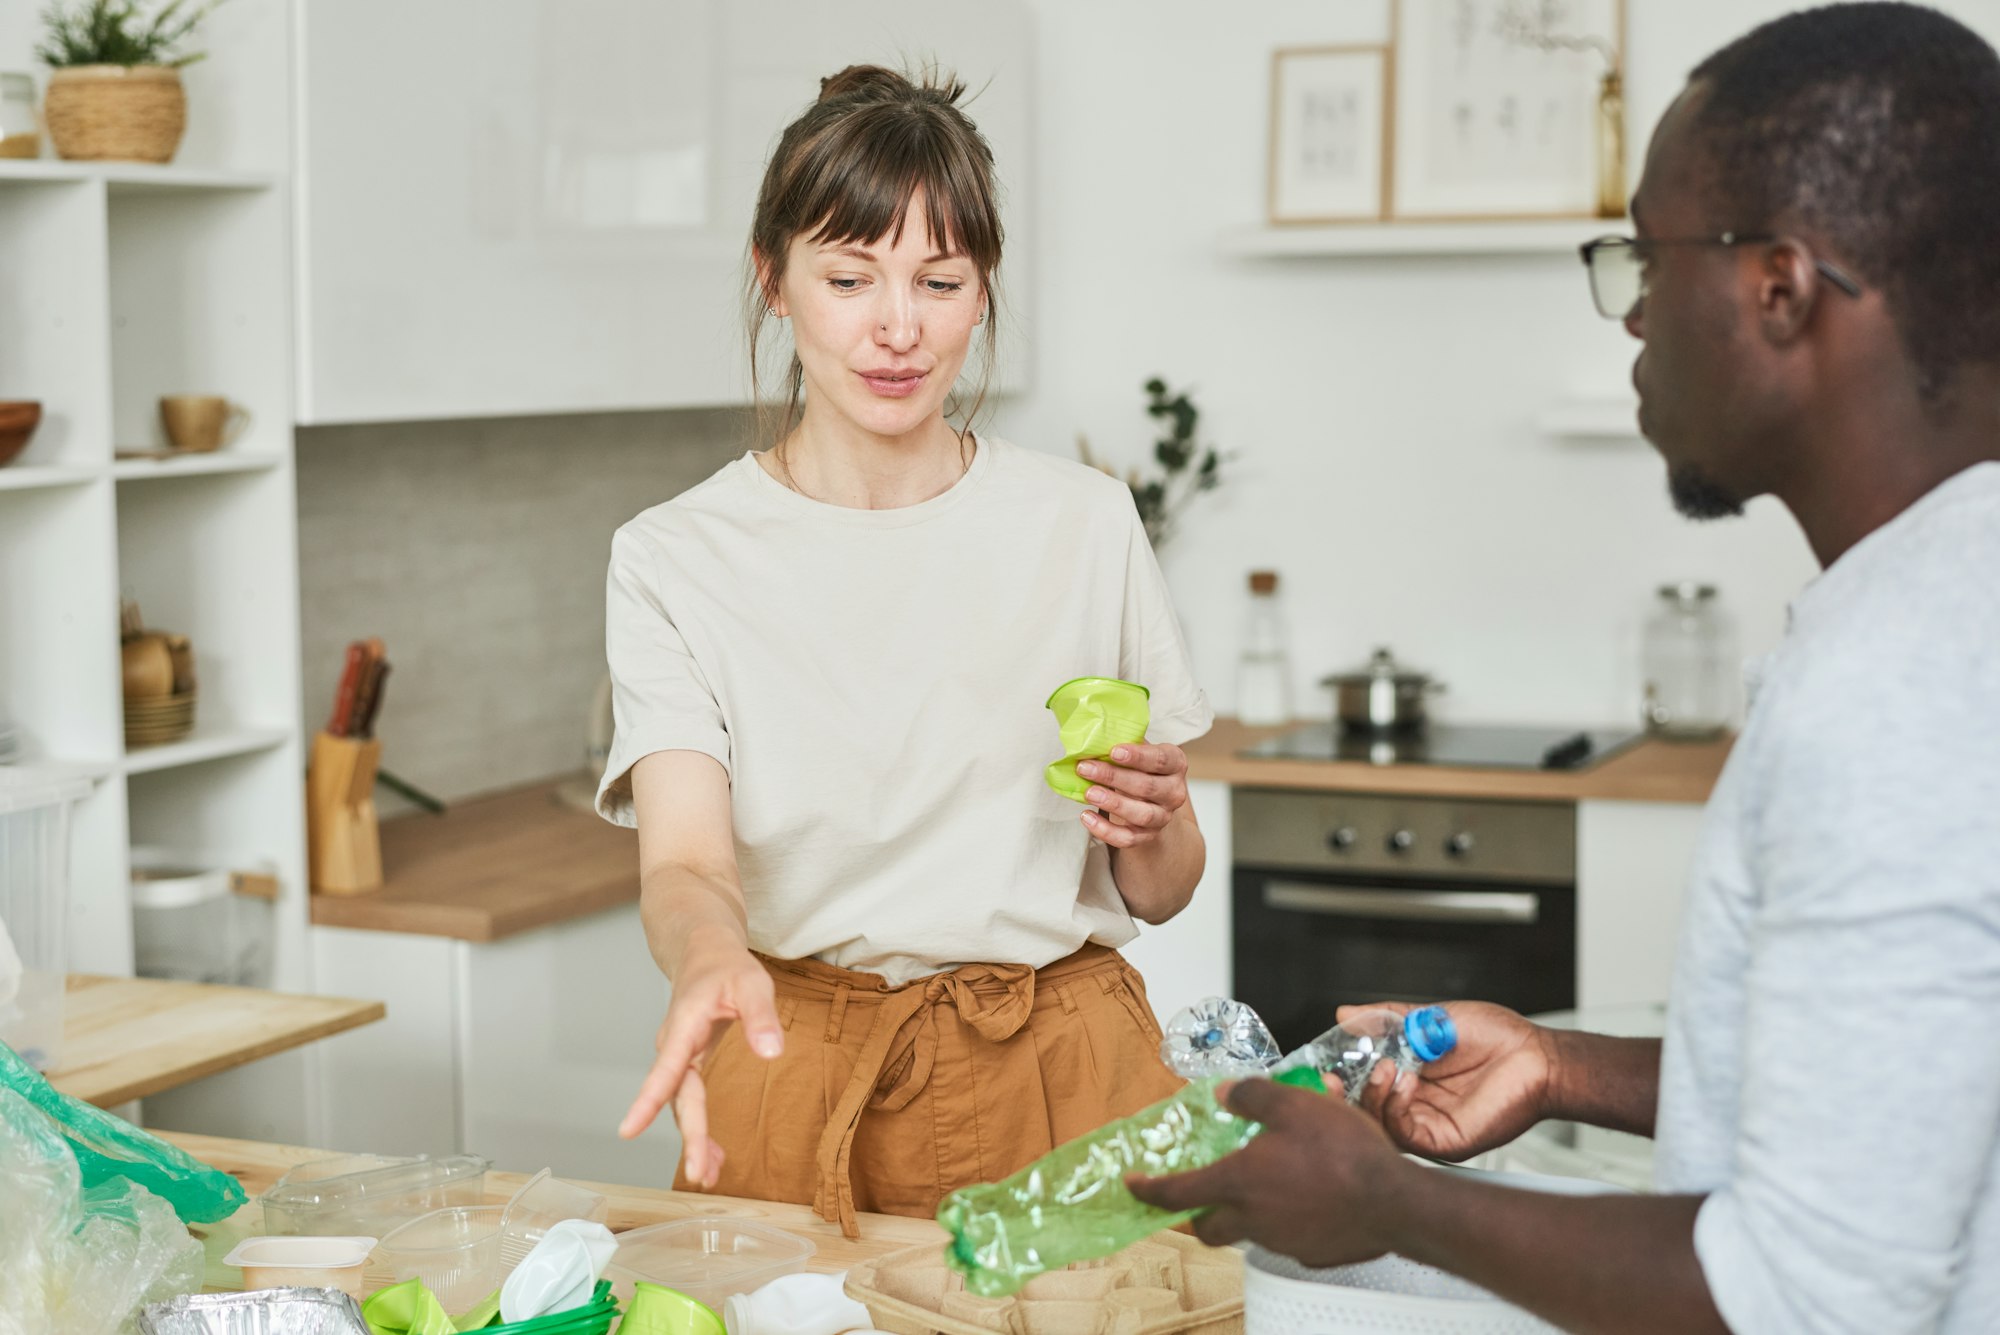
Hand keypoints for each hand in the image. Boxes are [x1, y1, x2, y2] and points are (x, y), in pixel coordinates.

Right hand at [619, 943, 782, 1189]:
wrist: (704, 954)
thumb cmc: (726, 967)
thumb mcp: (752, 983)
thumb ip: (761, 1017)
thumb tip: (772, 1052)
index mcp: (684, 1027)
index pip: (665, 1069)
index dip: (648, 1101)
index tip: (628, 1130)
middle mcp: (674, 1047)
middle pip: (677, 1098)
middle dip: (688, 1136)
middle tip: (698, 1173)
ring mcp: (678, 1058)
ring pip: (681, 1105)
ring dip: (694, 1139)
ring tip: (708, 1175)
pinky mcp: (687, 1065)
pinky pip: (688, 1102)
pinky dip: (698, 1128)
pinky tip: (713, 1153)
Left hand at [1076, 741, 1188, 849]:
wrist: (1152, 802)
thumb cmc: (1140, 769)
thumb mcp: (1137, 752)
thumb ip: (1123, 743)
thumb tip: (1092, 736)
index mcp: (1175, 764)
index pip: (1160, 759)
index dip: (1138, 756)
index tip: (1113, 751)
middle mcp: (1174, 792)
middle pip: (1147, 787)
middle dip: (1113, 777)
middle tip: (1085, 768)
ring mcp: (1164, 816)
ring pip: (1142, 814)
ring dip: (1113, 803)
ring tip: (1088, 793)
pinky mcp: (1149, 836)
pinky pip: (1128, 838)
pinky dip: (1106, 830)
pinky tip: (1086, 816)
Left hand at [1126, 1078, 1410, 1266]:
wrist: (1395, 1203)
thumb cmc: (1344, 1153)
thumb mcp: (1294, 1105)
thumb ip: (1252, 1096)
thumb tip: (1227, 1093)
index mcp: (1239, 1183)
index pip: (1177, 1193)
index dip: (1149, 1189)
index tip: (1132, 1184)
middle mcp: (1253, 1219)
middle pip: (1208, 1228)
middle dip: (1197, 1214)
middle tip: (1202, 1193)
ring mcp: (1282, 1241)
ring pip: (1248, 1231)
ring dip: (1246, 1211)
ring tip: (1269, 1180)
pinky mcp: (1311, 1251)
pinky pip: (1286, 1235)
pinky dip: (1285, 1218)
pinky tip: (1307, 1195)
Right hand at [1343, 1000, 1557, 1161]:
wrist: (1536, 1055)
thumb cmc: (1496, 1038)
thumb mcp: (1430, 1018)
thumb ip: (1386, 1018)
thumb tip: (1345, 1013)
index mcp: (1407, 1079)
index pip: (1361, 1086)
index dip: (1339, 1078)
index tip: (1322, 1064)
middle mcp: (1414, 1106)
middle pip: (1362, 1112)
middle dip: (1341, 1098)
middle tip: (1332, 1078)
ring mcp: (1428, 1126)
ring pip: (1378, 1127)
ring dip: (1372, 1097)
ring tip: (1386, 1067)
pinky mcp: (1444, 1142)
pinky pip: (1405, 1135)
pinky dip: (1396, 1109)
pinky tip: (1405, 1083)